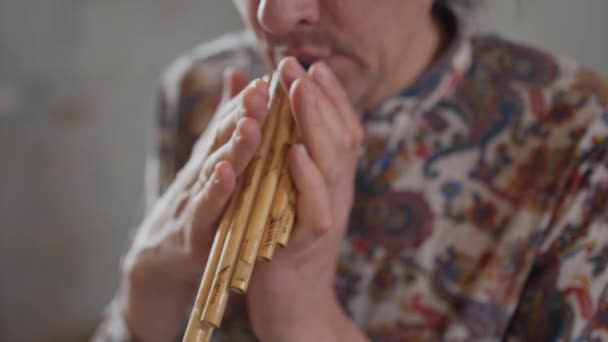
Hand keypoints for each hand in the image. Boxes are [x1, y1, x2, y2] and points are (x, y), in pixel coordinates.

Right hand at [120, 68, 269, 341]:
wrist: (163, 254)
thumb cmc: (198, 200)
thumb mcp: (211, 157)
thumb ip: (225, 119)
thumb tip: (238, 72)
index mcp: (214, 154)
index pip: (231, 122)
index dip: (247, 101)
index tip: (268, 80)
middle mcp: (204, 170)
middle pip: (224, 139)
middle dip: (243, 114)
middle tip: (261, 93)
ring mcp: (197, 198)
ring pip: (216, 168)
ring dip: (233, 147)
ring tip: (250, 126)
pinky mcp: (194, 230)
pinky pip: (206, 208)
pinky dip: (215, 190)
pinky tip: (225, 173)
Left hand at [246, 58, 366, 341]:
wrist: (294, 308)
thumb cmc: (287, 249)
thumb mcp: (295, 201)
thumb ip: (297, 166)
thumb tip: (289, 128)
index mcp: (333, 183)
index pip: (341, 131)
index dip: (329, 98)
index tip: (310, 67)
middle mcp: (337, 196)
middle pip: (339, 139)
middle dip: (319, 98)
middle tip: (298, 66)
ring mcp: (326, 219)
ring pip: (331, 166)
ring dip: (315, 126)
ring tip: (298, 92)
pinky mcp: (307, 245)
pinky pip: (314, 208)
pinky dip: (307, 179)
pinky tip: (293, 152)